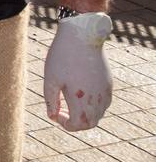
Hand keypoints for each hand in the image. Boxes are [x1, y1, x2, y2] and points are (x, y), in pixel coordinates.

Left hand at [44, 12, 113, 131]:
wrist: (82, 36)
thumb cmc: (62, 56)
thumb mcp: (51, 79)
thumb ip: (51, 101)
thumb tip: (52, 116)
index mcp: (82, 100)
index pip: (78, 125)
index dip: (66, 124)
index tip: (56, 114)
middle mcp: (97, 99)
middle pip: (91, 123)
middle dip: (76, 122)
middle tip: (62, 112)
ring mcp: (106, 91)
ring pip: (99, 114)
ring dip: (85, 115)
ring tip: (70, 103)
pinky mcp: (109, 84)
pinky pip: (104, 103)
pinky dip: (93, 106)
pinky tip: (81, 95)